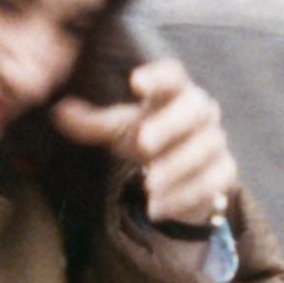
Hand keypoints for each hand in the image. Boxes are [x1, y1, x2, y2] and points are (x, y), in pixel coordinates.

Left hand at [51, 59, 236, 229]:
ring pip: (205, 148)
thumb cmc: (145, 137)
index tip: (134, 82)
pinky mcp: (224, 170)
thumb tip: (58, 111)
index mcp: (173, 92)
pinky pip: (213, 181)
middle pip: (196, 108)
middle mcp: (200, 111)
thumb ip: (90, 122)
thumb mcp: (117, 130)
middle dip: (169, 126)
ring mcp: (216, 140)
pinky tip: (157, 209)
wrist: (178, 174)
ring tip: (147, 186)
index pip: (173, 74)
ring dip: (175, 168)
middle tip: (142, 144)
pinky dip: (185, 196)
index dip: (157, 76)